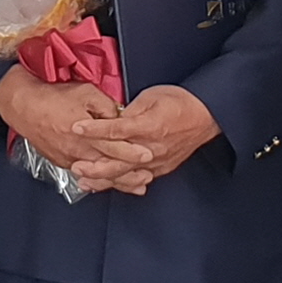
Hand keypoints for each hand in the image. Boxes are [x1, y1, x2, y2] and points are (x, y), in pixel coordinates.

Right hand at [0, 67, 138, 191]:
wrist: (23, 105)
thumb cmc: (53, 96)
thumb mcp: (85, 92)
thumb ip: (106, 106)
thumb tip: (121, 117)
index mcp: (86, 132)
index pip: (115, 146)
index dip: (133, 151)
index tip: (148, 155)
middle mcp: (78, 150)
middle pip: (109, 166)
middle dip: (130, 173)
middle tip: (147, 176)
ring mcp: (69, 159)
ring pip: (98, 174)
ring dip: (117, 181)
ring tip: (135, 185)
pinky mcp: (62, 161)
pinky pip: (84, 174)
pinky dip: (99, 180)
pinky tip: (109, 182)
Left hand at [77, 86, 220, 188]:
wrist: (206, 115)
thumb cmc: (179, 102)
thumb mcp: (151, 97)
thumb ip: (129, 111)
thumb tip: (110, 119)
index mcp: (149, 125)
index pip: (116, 130)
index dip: (94, 129)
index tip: (76, 128)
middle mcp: (152, 147)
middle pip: (118, 161)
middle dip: (94, 165)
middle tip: (75, 165)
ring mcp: (157, 161)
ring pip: (126, 175)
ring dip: (103, 180)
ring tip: (84, 182)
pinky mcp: (161, 168)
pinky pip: (138, 179)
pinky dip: (121, 183)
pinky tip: (107, 186)